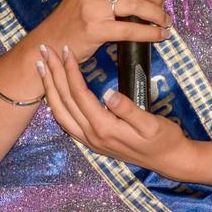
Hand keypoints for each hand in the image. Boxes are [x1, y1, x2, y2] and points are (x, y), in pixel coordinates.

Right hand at [36, 0, 172, 62]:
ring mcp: (92, 7)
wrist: (50, 40)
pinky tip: (159, 35)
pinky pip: (131, 29)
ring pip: (137, 5)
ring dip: (157, 14)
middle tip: (162, 4)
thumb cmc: (75, 17)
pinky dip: (151, 33)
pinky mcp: (95, 29)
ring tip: (164, 21)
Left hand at [37, 45, 195, 178]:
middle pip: (64, 101)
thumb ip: (129, 109)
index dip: (70, 71)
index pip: (79, 94)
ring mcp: (90, 141)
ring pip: (60, 112)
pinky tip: (53, 94)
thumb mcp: (151, 124)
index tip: (64, 50)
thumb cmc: (164, 139)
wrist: (169, 161)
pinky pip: (67, 122)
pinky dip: (56, 105)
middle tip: (43, 50)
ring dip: (49, 88)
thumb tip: (109, 93)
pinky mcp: (93, 142)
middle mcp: (92, 136)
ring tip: (41, 67)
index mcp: (104, 128)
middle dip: (52, 74)